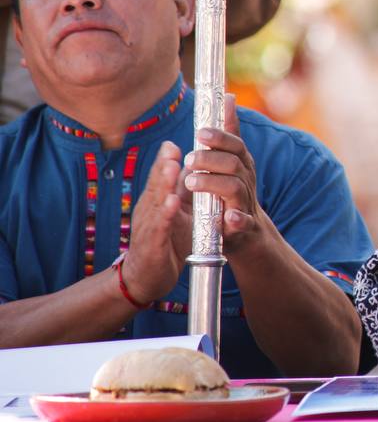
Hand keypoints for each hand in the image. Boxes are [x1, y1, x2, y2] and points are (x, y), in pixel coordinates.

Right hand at [122, 141, 187, 303]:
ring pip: (156, 203)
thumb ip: (179, 191)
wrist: (145, 279)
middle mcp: (148, 211)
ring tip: (171, 168)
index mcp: (154, 202)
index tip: (172, 143)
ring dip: (163, 185)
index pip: (158, 178)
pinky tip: (173, 203)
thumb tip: (188, 166)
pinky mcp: (153, 245)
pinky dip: (166, 214)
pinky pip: (160, 227)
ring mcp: (149, 227)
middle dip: (162, 167)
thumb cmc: (163, 242)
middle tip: (171, 148)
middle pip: (155, 186)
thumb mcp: (174, 213)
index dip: (164, 160)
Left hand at [183, 95, 278, 255]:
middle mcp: (245, 179)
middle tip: (189, 159)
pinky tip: (229, 218)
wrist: (247, 232)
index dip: (219, 137)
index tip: (200, 132)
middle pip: (233, 163)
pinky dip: (238, 220)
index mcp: (240, 163)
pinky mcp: (244, 226)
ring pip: (235, 188)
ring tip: (191, 182)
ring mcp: (246, 202)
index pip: (234, 144)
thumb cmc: (232, 190)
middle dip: (211, 159)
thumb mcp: (230, 159)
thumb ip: (228, 132)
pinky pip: (244, 222)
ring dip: (214, 183)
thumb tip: (229, 96)